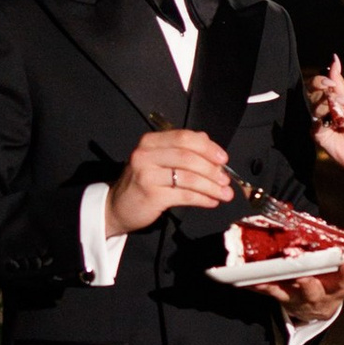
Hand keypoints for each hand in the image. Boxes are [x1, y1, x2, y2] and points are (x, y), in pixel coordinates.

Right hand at [107, 128, 230, 235]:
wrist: (117, 207)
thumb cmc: (143, 182)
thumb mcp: (158, 160)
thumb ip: (181, 150)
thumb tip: (210, 145)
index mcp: (150, 142)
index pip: (183, 137)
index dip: (207, 147)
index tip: (223, 159)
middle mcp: (146, 154)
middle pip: (188, 156)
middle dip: (212, 169)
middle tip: (226, 180)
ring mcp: (147, 175)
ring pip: (188, 177)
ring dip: (211, 186)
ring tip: (225, 194)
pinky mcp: (151, 195)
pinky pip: (184, 195)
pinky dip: (202, 198)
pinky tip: (212, 201)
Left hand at [267, 262, 343, 322]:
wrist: (312, 310)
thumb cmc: (329, 282)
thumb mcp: (343, 273)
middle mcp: (332, 294)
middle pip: (341, 286)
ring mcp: (310, 299)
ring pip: (311, 292)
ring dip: (308, 284)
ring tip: (304, 277)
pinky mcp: (288, 300)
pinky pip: (277, 293)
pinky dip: (266, 287)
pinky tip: (256, 281)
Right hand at [309, 60, 343, 179]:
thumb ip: (339, 81)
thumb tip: (334, 58)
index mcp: (331, 99)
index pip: (317, 83)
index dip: (320, 80)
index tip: (330, 83)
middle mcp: (322, 108)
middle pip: (311, 91)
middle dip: (321, 89)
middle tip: (332, 94)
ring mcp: (318, 120)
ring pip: (313, 103)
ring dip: (326, 104)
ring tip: (340, 115)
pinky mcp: (315, 133)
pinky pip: (314, 120)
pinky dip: (324, 118)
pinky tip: (335, 124)